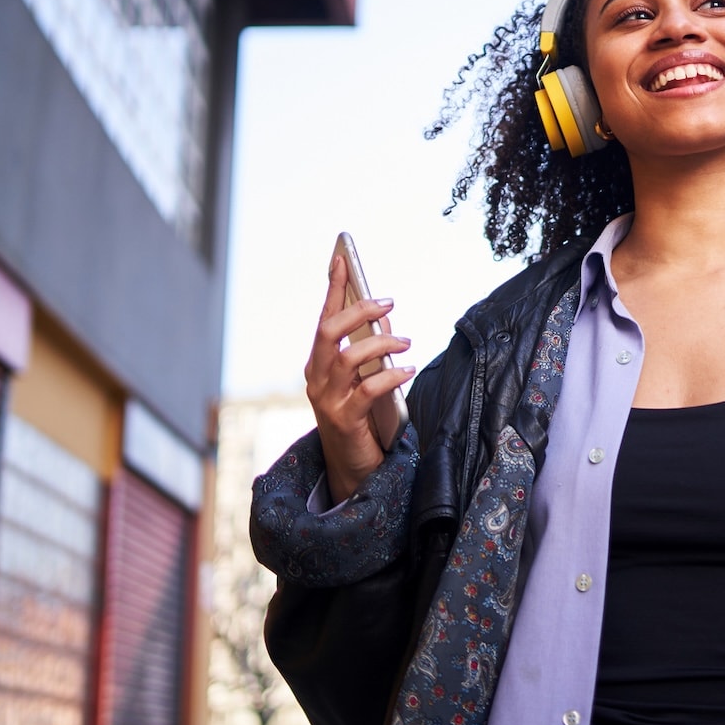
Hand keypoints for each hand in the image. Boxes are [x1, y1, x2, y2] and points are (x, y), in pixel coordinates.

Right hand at [305, 254, 416, 503]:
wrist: (353, 467)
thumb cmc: (362, 416)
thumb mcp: (364, 377)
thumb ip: (371, 348)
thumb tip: (385, 318)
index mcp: (319, 363)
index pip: (324, 317)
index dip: (333, 287)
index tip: (342, 258)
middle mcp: (316, 378)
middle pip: (329, 332)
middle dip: (358, 311)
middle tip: (389, 302)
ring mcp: (326, 400)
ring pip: (348, 357)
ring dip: (381, 344)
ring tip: (407, 343)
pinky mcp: (344, 420)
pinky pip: (367, 390)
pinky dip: (391, 376)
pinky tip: (408, 370)